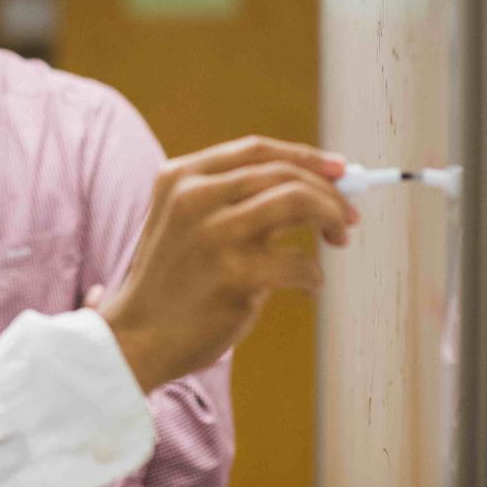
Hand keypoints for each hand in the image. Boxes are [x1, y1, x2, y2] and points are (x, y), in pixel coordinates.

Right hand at [97, 136, 354, 392]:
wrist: (136, 336)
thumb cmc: (171, 282)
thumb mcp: (185, 222)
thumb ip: (234, 201)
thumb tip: (312, 187)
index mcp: (180, 176)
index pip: (256, 150)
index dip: (305, 155)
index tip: (339, 168)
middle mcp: (194, 196)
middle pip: (283, 172)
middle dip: (329, 190)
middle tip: (350, 214)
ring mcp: (214, 233)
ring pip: (298, 201)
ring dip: (332, 217)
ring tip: (338, 240)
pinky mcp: (235, 274)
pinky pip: (300, 261)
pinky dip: (314, 274)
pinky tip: (306, 285)